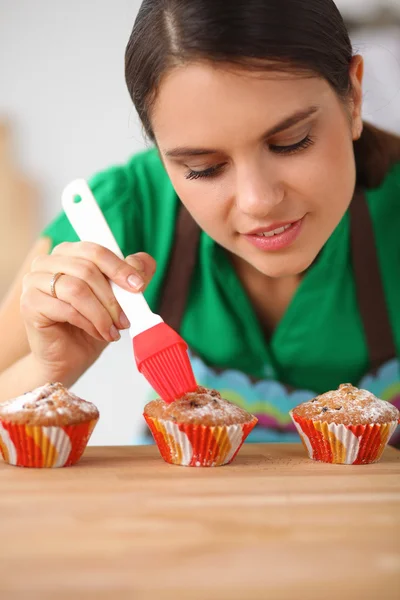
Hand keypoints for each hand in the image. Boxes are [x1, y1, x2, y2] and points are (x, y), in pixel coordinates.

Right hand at [20, 242, 155, 384]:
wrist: (69, 357)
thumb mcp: (119, 299)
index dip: (119, 267)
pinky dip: (89, 323)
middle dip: (113, 298)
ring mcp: (33, 281)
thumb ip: (132, 276)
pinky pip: (66, 309)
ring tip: (112, 331)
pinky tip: (98, 333)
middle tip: (126, 319)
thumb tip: (143, 262)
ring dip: (102, 314)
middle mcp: (47, 262)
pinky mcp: (29, 304)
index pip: (95, 250)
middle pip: (87, 269)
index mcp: (68, 253)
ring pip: (77, 289)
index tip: (138, 286)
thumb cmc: (91, 325)